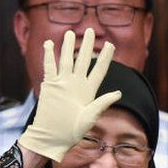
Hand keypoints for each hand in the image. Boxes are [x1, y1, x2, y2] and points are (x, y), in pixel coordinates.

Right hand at [18, 28, 120, 161]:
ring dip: (68, 47)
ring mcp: (62, 84)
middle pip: (83, 60)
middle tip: (90, 30)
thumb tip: (118, 93)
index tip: (110, 44)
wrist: (52, 138)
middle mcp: (76, 84)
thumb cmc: (72, 132)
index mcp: (88, 91)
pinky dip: (49, 55)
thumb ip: (102, 103)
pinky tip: (49, 44)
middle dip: (87, 45)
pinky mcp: (49, 86)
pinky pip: (49, 67)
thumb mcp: (90, 117)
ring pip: (66, 60)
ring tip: (70, 33)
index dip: (105, 57)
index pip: (99, 69)